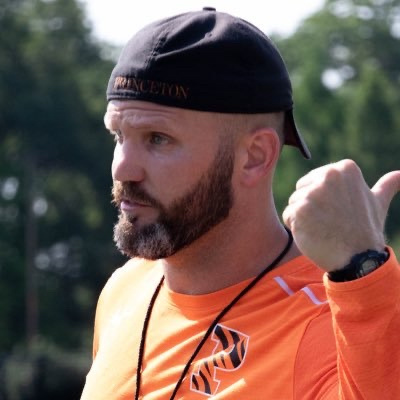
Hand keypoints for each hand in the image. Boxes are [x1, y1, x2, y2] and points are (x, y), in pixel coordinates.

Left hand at [282, 160, 399, 271]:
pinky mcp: (300, 209)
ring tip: (323, 227)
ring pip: (294, 202)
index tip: (339, 210)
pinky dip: (296, 227)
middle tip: (331, 220)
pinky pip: (288, 215)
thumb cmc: (365, 230)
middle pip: (301, 189)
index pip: (314, 179)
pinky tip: (314, 234)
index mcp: (344, 169)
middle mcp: (329, 176)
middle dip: (311, 206)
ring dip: (303, 218)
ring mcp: (314, 192)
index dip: (322, 198)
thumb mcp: (378, 202)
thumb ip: (387, 185)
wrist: (357, 259)